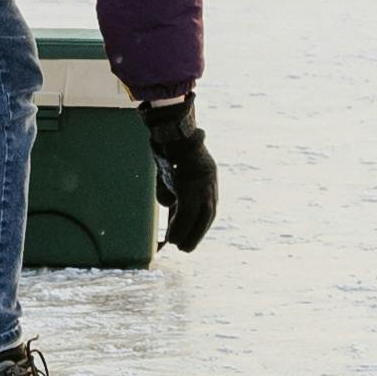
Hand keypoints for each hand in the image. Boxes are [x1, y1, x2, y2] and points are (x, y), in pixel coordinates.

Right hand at [139, 94, 218, 249]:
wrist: (169, 127)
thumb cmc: (167, 145)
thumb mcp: (170, 170)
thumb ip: (171, 187)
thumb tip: (168, 204)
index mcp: (207, 177)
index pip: (207, 205)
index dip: (199, 224)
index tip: (190, 236)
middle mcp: (209, 182)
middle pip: (208, 214)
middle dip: (197, 233)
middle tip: (186, 249)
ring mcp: (201, 183)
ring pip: (199, 216)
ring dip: (189, 234)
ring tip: (179, 247)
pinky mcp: (190, 185)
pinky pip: (186, 212)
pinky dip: (178, 227)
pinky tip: (170, 239)